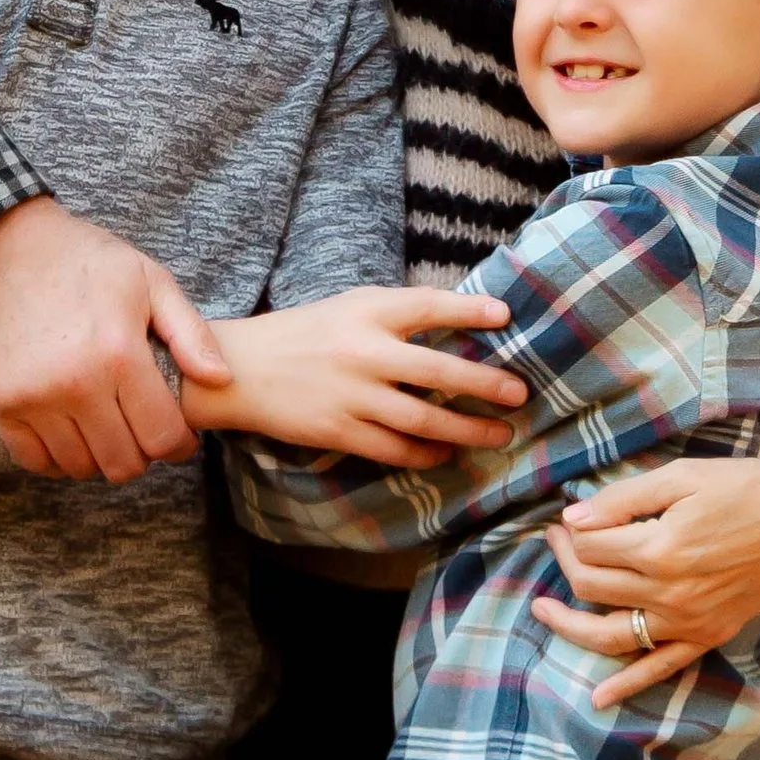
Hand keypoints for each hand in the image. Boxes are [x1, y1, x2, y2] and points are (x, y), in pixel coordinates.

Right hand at [0, 195, 226, 481]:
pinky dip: (58, 456)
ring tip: (106, 426)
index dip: (179, 445)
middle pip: (123, 462)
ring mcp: (32, 398)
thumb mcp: (148, 279)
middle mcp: (75, 384)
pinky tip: (70, 430)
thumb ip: (190, 333)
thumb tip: (221, 379)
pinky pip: (35, 460)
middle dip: (142, 453)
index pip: (162, 437)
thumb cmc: (82, 260)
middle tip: (140, 430)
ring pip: (80, 467)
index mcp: (119, 353)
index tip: (177, 436)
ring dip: (100, 456)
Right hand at [198, 291, 523, 468]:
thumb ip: (397, 315)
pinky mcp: (337, 431)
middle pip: (436, 370)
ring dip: (466, 429)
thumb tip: (460, 325)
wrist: (240, 370)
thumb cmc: (305, 334)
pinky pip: (393, 448)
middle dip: (485, 384)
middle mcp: (361, 351)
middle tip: (519, 394)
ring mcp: (350, 394)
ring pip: (422, 418)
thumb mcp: (349, 308)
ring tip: (499, 434)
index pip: (426, 306)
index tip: (506, 316)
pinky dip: (426, 453)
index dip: (468, 310)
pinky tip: (447, 453)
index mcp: (366, 311)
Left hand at [532, 452, 759, 709]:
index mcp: (661, 549)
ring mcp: (689, 622)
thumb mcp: (682, 477)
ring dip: (571, 625)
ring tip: (543, 610)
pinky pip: (660, 668)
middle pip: (594, 586)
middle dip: (566, 561)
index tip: (565, 520)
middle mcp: (671, 594)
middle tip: (558, 540)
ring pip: (612, 634)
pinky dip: (627, 685)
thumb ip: (623, 499)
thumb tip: (574, 520)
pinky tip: (598, 698)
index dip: (570, 532)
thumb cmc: (745, 488)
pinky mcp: (707, 637)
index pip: (591, 547)